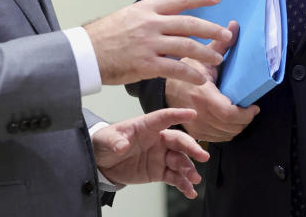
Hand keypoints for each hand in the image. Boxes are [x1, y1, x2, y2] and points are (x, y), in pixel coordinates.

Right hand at [85, 0, 232, 85]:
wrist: (84, 54)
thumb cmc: (104, 35)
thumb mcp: (128, 16)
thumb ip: (150, 16)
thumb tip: (170, 19)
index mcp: (147, 8)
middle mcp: (151, 23)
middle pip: (189, 23)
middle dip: (211, 29)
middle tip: (227, 35)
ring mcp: (149, 43)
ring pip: (186, 46)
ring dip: (206, 53)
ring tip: (218, 59)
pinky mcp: (146, 64)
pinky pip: (174, 69)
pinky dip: (190, 74)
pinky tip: (200, 79)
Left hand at [92, 108, 208, 198]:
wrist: (102, 163)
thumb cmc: (106, 143)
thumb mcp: (106, 139)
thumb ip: (115, 141)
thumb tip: (122, 145)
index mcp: (146, 126)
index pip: (164, 117)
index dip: (178, 115)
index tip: (192, 114)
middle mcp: (158, 139)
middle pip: (179, 141)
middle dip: (192, 148)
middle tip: (202, 156)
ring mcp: (160, 156)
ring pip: (180, 161)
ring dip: (189, 169)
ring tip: (194, 179)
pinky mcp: (159, 171)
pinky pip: (174, 177)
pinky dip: (183, 184)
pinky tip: (190, 191)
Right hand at [165, 21, 258, 141]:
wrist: (164, 89)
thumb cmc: (183, 73)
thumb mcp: (201, 57)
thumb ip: (221, 45)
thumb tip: (234, 26)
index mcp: (203, 95)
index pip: (229, 113)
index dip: (245, 114)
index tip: (254, 107)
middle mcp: (199, 113)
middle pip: (230, 126)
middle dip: (245, 120)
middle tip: (250, 109)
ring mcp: (196, 125)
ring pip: (226, 135)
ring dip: (237, 126)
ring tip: (241, 114)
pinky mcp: (195, 132)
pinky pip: (217, 138)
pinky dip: (227, 132)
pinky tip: (229, 121)